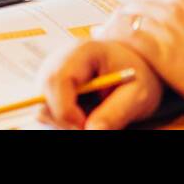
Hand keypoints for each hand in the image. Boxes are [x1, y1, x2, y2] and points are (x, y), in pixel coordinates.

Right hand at [36, 40, 163, 129]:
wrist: (140, 70)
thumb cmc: (141, 77)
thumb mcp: (138, 95)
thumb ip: (116, 112)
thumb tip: (90, 131)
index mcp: (83, 52)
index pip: (57, 79)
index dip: (65, 109)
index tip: (84, 126)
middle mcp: (61, 59)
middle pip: (42, 94)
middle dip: (63, 119)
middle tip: (88, 127)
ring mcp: (54, 73)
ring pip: (42, 106)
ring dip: (64, 121)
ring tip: (93, 116)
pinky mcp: (52, 88)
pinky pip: (48, 111)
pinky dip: (65, 120)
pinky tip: (84, 115)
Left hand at [100, 0, 183, 123]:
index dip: (140, 9)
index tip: (132, 20)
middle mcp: (177, 5)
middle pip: (136, 5)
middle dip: (122, 18)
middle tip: (110, 31)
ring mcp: (167, 25)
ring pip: (126, 19)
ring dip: (114, 30)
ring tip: (103, 43)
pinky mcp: (159, 49)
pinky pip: (126, 40)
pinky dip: (115, 44)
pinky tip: (109, 54)